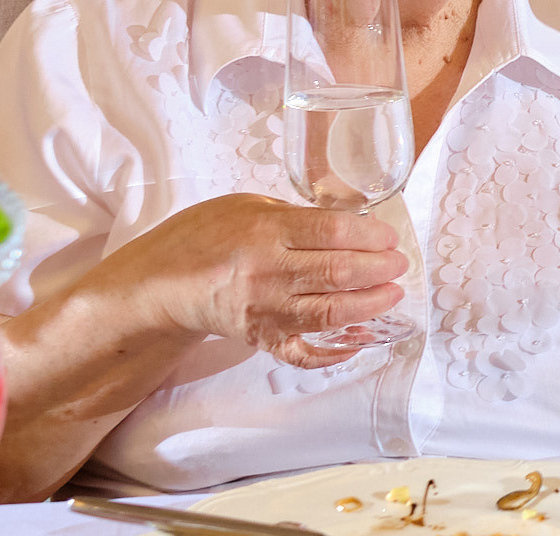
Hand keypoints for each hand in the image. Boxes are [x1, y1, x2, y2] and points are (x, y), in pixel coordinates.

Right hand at [111, 194, 407, 368]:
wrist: (160, 282)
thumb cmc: (205, 236)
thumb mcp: (249, 206)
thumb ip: (297, 215)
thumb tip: (350, 222)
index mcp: (267, 231)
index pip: (333, 232)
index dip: (371, 236)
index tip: (389, 237)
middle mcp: (268, 272)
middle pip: (338, 272)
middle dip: (380, 269)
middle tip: (399, 264)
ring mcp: (265, 310)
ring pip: (330, 312)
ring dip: (370, 305)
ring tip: (392, 294)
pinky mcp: (261, 339)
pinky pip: (304, 353)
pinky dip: (336, 351)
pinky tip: (360, 339)